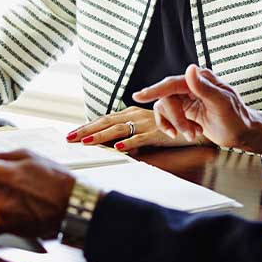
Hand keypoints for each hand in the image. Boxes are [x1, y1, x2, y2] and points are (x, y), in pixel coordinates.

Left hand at [64, 105, 207, 150]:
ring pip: (119, 129)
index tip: (71, 133)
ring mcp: (145, 124)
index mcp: (130, 113)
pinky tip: (118, 148)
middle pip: (106, 122)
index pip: (103, 119)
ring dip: (101, 136)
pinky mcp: (156, 133)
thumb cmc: (166, 126)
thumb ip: (127, 130)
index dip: (87, 126)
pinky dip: (129, 143)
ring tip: (86, 142)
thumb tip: (108, 140)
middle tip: (69, 138)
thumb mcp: (143, 125)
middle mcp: (135, 116)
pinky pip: (141, 138)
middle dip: (86, 130)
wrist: (192, 123)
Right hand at [134, 64, 261, 155]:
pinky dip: (174, 127)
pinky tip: (188, 133)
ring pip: (166, 108)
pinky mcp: (184, 110)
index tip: (138, 96)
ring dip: (177, 124)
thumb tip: (190, 68)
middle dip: (176, 119)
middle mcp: (191, 86)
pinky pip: (167, 117)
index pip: (172, 83)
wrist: (243, 133)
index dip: (154, 90)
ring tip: (193, 134)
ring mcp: (187, 98)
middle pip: (167, 98)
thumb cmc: (237, 118)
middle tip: (189, 133)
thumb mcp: (222, 103)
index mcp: (200, 80)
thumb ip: (203, 87)